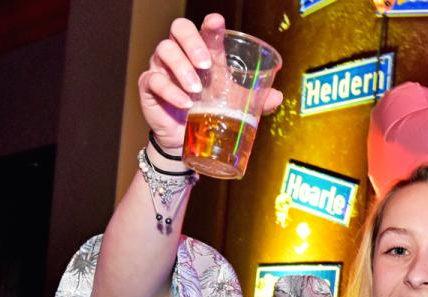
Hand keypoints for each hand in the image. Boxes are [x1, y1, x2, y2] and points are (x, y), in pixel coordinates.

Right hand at [138, 14, 283, 151]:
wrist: (187, 142)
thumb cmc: (211, 114)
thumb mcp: (237, 107)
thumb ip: (258, 100)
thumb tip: (278, 96)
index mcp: (204, 54)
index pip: (206, 32)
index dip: (210, 25)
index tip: (216, 22)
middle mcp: (181, 55)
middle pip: (179, 29)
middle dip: (192, 42)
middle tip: (206, 64)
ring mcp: (163, 68)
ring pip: (164, 50)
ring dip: (182, 67)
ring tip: (196, 89)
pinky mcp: (149, 86)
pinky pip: (154, 79)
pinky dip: (170, 90)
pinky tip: (184, 102)